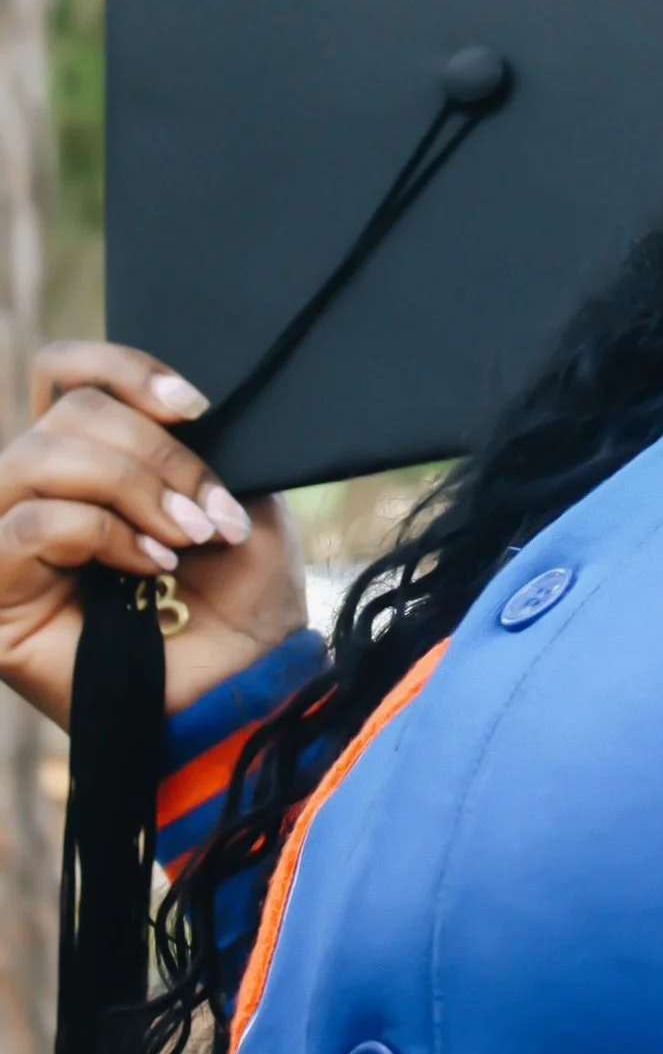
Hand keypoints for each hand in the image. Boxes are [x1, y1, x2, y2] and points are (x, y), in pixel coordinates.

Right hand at [0, 342, 309, 727]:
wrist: (247, 685)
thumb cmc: (243, 595)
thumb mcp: (234, 494)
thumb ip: (194, 442)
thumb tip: (173, 403)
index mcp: (91, 455)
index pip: (64, 370)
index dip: (123, 368)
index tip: (195, 405)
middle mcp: (40, 491)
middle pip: (66, 411)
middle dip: (155, 451)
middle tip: (210, 508)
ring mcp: (8, 543)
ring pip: (38, 456)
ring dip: (132, 487)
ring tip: (188, 535)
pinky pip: (29, 525)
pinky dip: (102, 534)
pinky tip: (152, 564)